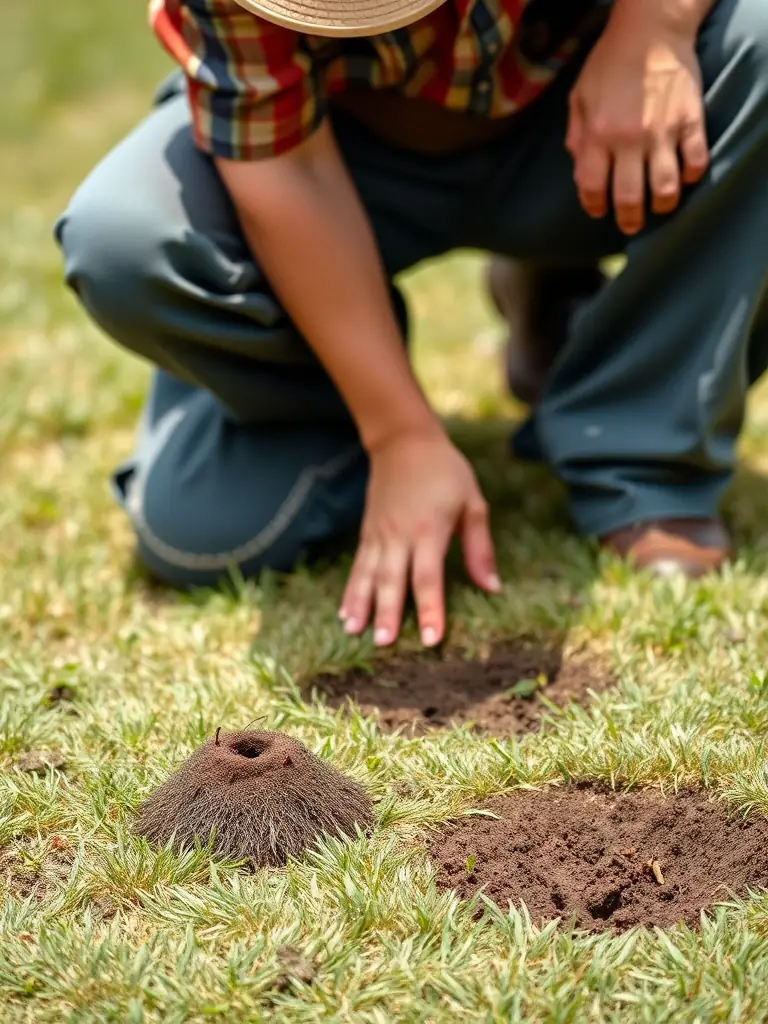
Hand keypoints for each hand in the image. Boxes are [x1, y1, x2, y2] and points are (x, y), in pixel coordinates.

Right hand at [340, 430, 499, 647]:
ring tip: (354, 633)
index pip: (428, 576)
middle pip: (392, 579)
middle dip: (387, 612)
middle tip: (384, 643)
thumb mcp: (472, 502)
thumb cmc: (445, 471)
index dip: (430, 608)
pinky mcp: (367, 533)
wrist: (403, 440)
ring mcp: (379, 535)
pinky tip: (344, 615)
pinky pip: (357, 567)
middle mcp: (400, 535)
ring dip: (361, 605)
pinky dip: (350, 592)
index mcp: (430, 529)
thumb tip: (492, 587)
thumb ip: (479, 547)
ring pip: (368, 575)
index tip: (430, 638)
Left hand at [566, 14, 708, 234]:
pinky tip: (683, 176)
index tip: (598, 209)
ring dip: (661, 205)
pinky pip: (695, 161)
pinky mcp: (690, 121)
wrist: (652, 28)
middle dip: (628, 219)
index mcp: (597, 134)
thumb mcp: (579, 96)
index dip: (593, 205)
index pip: (591, 187)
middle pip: (628, 197)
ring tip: (658, 206)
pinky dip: (691, 176)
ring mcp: (662, 131)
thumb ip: (576, 136)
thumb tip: (578, 172)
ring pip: (664, 188)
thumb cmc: (611, 61)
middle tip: (630, 224)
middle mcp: (629, 138)